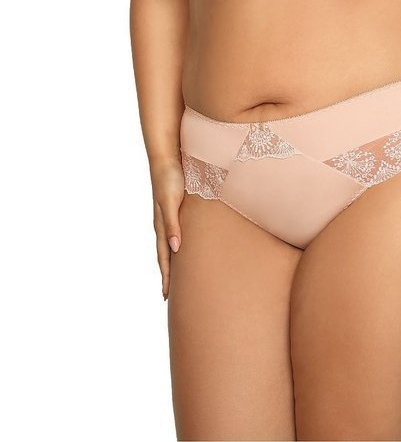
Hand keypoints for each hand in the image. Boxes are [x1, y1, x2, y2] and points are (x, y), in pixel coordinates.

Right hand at [150, 156, 185, 299]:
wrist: (166, 157)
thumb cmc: (169, 179)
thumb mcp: (171, 202)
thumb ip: (173, 224)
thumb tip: (176, 249)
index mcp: (162, 225)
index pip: (163, 257)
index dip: (165, 276)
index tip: (166, 296)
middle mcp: (164, 223)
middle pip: (165, 255)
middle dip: (167, 275)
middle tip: (170, 295)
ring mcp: (169, 216)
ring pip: (170, 245)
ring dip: (173, 261)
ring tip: (179, 276)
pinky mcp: (176, 208)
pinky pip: (176, 232)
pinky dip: (178, 245)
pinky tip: (185, 247)